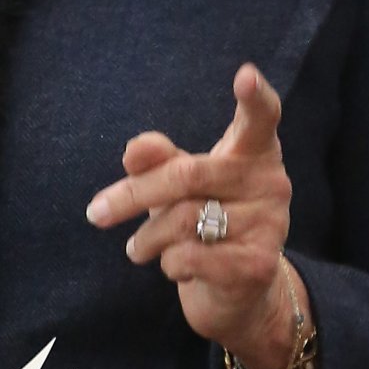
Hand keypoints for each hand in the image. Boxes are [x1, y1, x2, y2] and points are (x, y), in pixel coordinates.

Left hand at [86, 63, 298, 364]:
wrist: (239, 294)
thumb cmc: (205, 221)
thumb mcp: (179, 184)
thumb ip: (158, 160)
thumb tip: (133, 151)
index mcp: (254, 151)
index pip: (261, 117)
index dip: (255, 97)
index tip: (246, 74)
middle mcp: (271, 182)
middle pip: (187, 174)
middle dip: (133, 195)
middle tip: (97, 213)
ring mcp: (270, 223)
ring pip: (183, 220)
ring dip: (148, 238)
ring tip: (138, 248)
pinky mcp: (259, 264)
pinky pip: (191, 256)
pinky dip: (169, 264)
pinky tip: (173, 266)